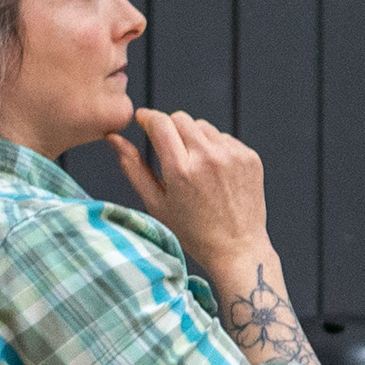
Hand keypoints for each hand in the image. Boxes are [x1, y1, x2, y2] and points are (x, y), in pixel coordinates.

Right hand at [109, 109, 274, 275]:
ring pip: (203, 126)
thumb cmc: (192, 231)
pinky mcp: (251, 158)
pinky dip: (215, 147)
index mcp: (181, 170)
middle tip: (168, 149)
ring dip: (193, 137)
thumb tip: (113, 138)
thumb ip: (133, 167)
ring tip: (193, 166)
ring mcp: (233, 156)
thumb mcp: (155, 202)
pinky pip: (224, 138)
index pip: (160, 122)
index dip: (147, 117)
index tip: (142, 120)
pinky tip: (214, 172)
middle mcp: (209, 158)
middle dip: (169, 127)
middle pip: (181, 118)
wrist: (237, 247)